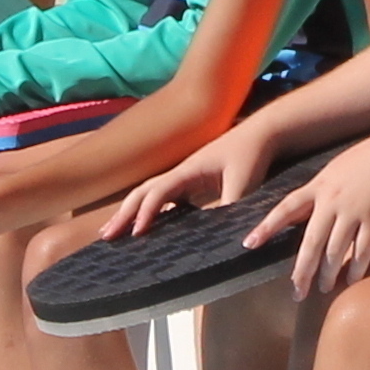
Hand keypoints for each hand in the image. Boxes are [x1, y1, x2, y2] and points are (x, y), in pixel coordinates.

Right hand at [111, 124, 271, 242]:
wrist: (264, 133)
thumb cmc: (252, 154)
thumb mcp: (244, 183)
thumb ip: (229, 207)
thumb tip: (219, 235)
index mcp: (188, 170)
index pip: (157, 192)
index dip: (146, 213)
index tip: (136, 234)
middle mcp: (181, 172)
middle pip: (142, 191)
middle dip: (123, 213)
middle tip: (105, 236)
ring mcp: (186, 176)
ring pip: (150, 193)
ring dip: (130, 211)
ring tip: (115, 232)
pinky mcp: (194, 181)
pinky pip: (164, 197)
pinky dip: (149, 210)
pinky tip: (147, 226)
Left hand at [259, 133, 369, 300]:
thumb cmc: (369, 156)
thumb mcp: (335, 169)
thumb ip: (318, 192)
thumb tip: (301, 213)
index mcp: (318, 186)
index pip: (285, 209)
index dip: (266, 227)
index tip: (249, 244)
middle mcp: (332, 200)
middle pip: (311, 241)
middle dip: (302, 270)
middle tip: (296, 292)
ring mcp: (355, 210)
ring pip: (336, 250)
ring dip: (329, 273)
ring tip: (323, 288)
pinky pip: (364, 249)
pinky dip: (357, 267)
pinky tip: (352, 279)